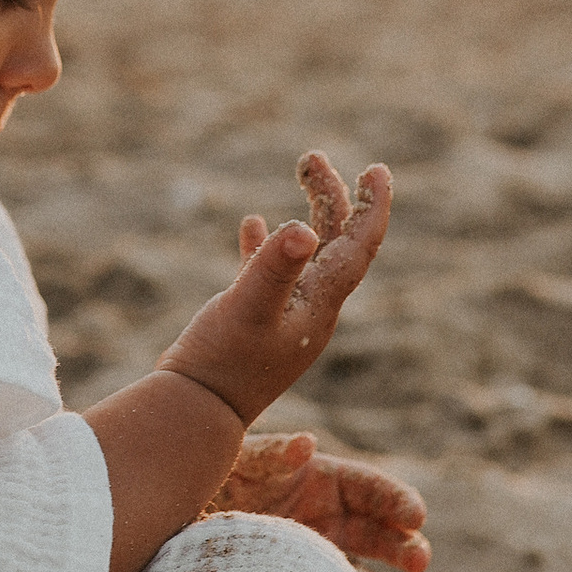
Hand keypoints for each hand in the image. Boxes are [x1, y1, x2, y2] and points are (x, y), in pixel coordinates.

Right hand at [156, 151, 393, 426]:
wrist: (193, 414)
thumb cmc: (220, 362)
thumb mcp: (248, 308)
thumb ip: (273, 267)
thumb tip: (303, 228)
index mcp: (319, 304)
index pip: (358, 247)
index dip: (373, 207)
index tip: (379, 169)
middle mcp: (311, 310)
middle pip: (337, 242)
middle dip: (334, 196)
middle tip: (313, 157)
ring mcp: (283, 318)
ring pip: (308, 253)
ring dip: (308, 211)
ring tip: (302, 170)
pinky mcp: (253, 324)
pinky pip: (270, 273)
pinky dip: (267, 244)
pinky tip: (250, 223)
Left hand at [206, 429, 430, 571]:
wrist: (169, 514)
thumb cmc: (207, 475)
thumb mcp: (237, 459)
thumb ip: (270, 454)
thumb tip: (307, 444)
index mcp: (317, 477)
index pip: (370, 488)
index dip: (397, 500)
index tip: (416, 517)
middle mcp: (319, 513)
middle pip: (375, 529)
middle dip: (402, 543)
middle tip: (421, 560)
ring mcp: (306, 547)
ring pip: (354, 564)